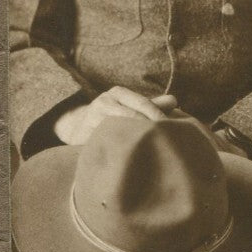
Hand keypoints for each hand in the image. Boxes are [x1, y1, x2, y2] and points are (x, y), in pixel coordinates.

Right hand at [55, 89, 176, 145]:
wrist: (77, 127)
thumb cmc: (112, 116)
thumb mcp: (130, 106)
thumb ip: (152, 105)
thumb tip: (174, 100)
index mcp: (118, 93)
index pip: (143, 103)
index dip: (158, 117)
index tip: (174, 130)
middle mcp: (104, 102)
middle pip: (133, 116)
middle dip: (151, 130)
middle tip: (168, 143)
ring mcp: (93, 119)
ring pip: (120, 130)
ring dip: (137, 141)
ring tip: (153, 151)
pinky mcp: (86, 136)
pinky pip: (106, 143)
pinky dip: (121, 150)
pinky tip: (133, 158)